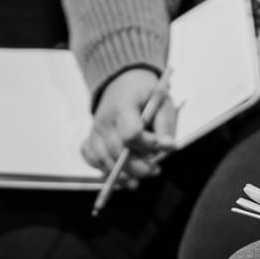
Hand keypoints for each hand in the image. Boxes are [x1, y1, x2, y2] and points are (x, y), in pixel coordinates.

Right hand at [81, 67, 171, 186]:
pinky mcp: (90, 138)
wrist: (124, 81)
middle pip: (117, 152)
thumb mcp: (162, 102)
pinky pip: (91, 159)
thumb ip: (165, 125)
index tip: (157, 145)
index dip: (146, 144)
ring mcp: (95, 130)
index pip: (130, 133)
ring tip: (141, 177)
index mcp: (123, 106)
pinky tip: (121, 174)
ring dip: (123, 175)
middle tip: (155, 169)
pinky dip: (104, 170)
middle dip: (138, 166)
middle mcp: (104, 119)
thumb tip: (169, 147)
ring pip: (103, 160)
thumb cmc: (145, 93)